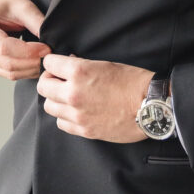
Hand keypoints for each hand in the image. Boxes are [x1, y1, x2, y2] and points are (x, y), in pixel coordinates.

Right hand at [0, 0, 50, 79]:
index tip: (47, 48)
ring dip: (30, 69)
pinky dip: (24, 70)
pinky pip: (7, 73)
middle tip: (50, 57)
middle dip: (31, 62)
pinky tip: (36, 63)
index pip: (4, 48)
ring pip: (8, 72)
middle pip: (6, 63)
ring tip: (46, 61)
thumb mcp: (22, 5)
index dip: (28, 51)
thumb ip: (36, 22)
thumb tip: (50, 40)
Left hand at [37, 55, 152, 141]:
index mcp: (79, 72)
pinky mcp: (84, 130)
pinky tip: (75, 111)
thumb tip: (68, 64)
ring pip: (49, 107)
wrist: (151, 105)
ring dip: (56, 99)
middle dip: (50, 80)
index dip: (53, 62)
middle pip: (43, 87)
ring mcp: (77, 114)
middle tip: (59, 80)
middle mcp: (73, 93)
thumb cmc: (133, 82)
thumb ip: (82, 66)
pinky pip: (61, 123)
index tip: (57, 65)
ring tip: (68, 97)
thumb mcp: (106, 64)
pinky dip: (65, 116)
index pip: (49, 64)